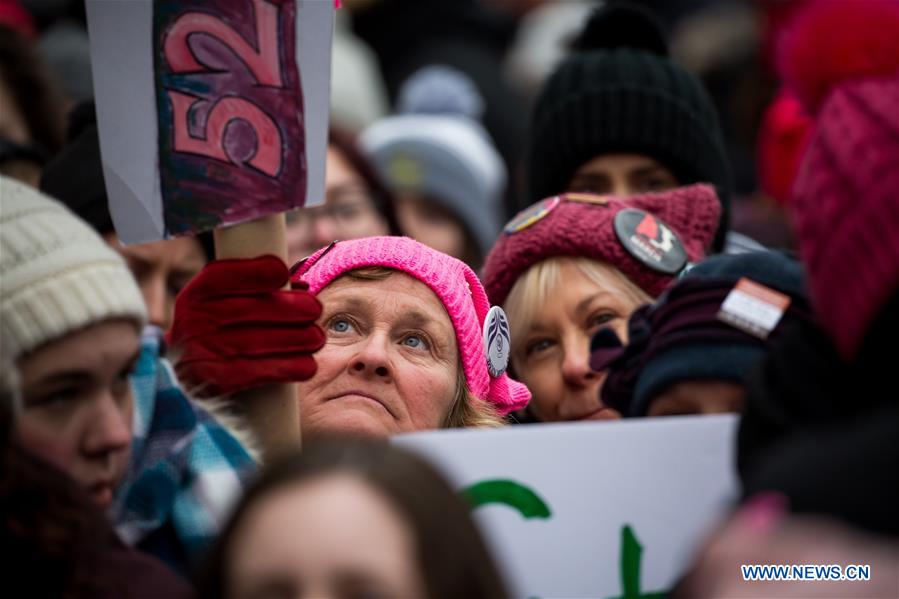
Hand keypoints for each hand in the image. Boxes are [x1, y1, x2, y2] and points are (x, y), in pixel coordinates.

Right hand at [168, 255, 323, 396]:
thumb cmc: (224, 328)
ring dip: (295, 339)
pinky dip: (288, 368)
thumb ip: (260, 289)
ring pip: (254, 343)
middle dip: (287, 308)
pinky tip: (308, 365)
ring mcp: (201, 354)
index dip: (254, 272)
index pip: (221, 277)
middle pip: (244, 310)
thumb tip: (302, 288)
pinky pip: (257, 374)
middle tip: (315, 308)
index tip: (282, 272)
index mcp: (196, 296)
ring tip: (317, 337)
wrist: (195, 375)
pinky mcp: (215, 383)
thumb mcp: (228, 300)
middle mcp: (192, 323)